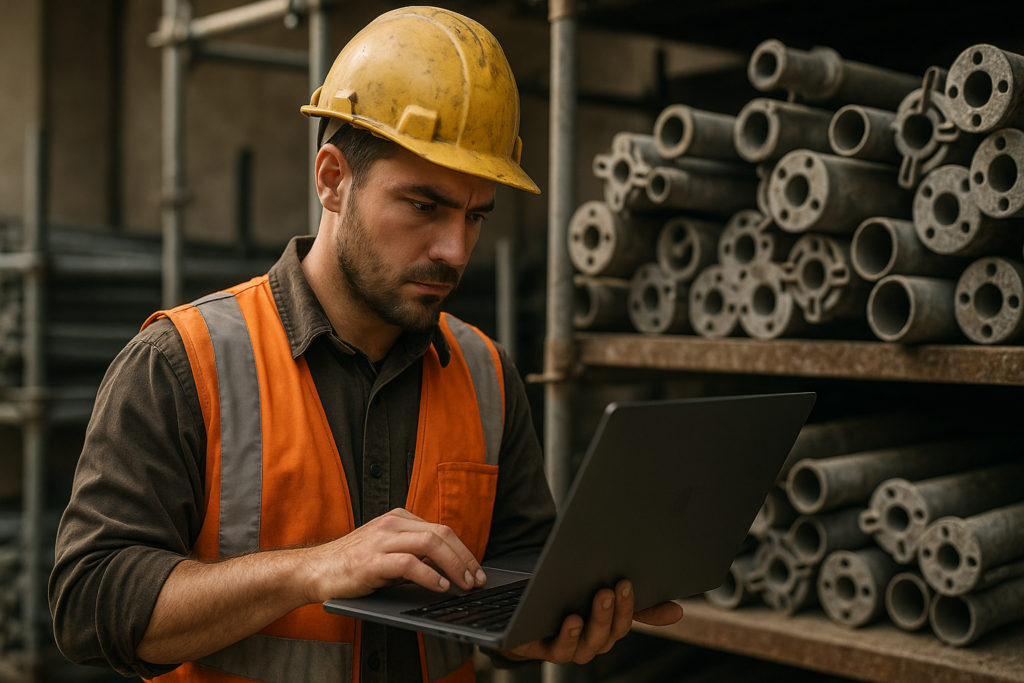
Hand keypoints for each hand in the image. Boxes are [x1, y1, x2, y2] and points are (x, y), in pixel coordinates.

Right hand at [302, 508, 486, 602]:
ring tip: (463, 584)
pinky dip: (429, 575)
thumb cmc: (353, 563)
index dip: (463, 551)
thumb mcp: (388, 550)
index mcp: (399, 519)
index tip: (475, 570)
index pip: (441, 530)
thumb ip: (415, 553)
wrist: (315, 570)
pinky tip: (439, 586)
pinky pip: (409, 564)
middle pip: (441, 534)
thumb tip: (449, 568)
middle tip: (476, 580)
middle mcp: (392, 524)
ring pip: (430, 544)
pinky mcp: (372, 561)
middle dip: (464, 558)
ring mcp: (381, 540)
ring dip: (454, 566)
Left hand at [499, 580, 683, 664]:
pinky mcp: (544, 649)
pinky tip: (571, 619)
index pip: (626, 621)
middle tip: (616, 586)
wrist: (522, 617)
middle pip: (610, 633)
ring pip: (589, 645)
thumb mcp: (602, 598)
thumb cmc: (567, 603)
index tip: (633, 585)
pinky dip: (568, 636)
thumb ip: (638, 607)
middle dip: (616, 610)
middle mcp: (591, 642)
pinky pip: (560, 650)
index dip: (635, 607)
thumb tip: (678, 612)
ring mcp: (569, 647)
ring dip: (597, 622)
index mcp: (606, 628)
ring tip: (599, 597)